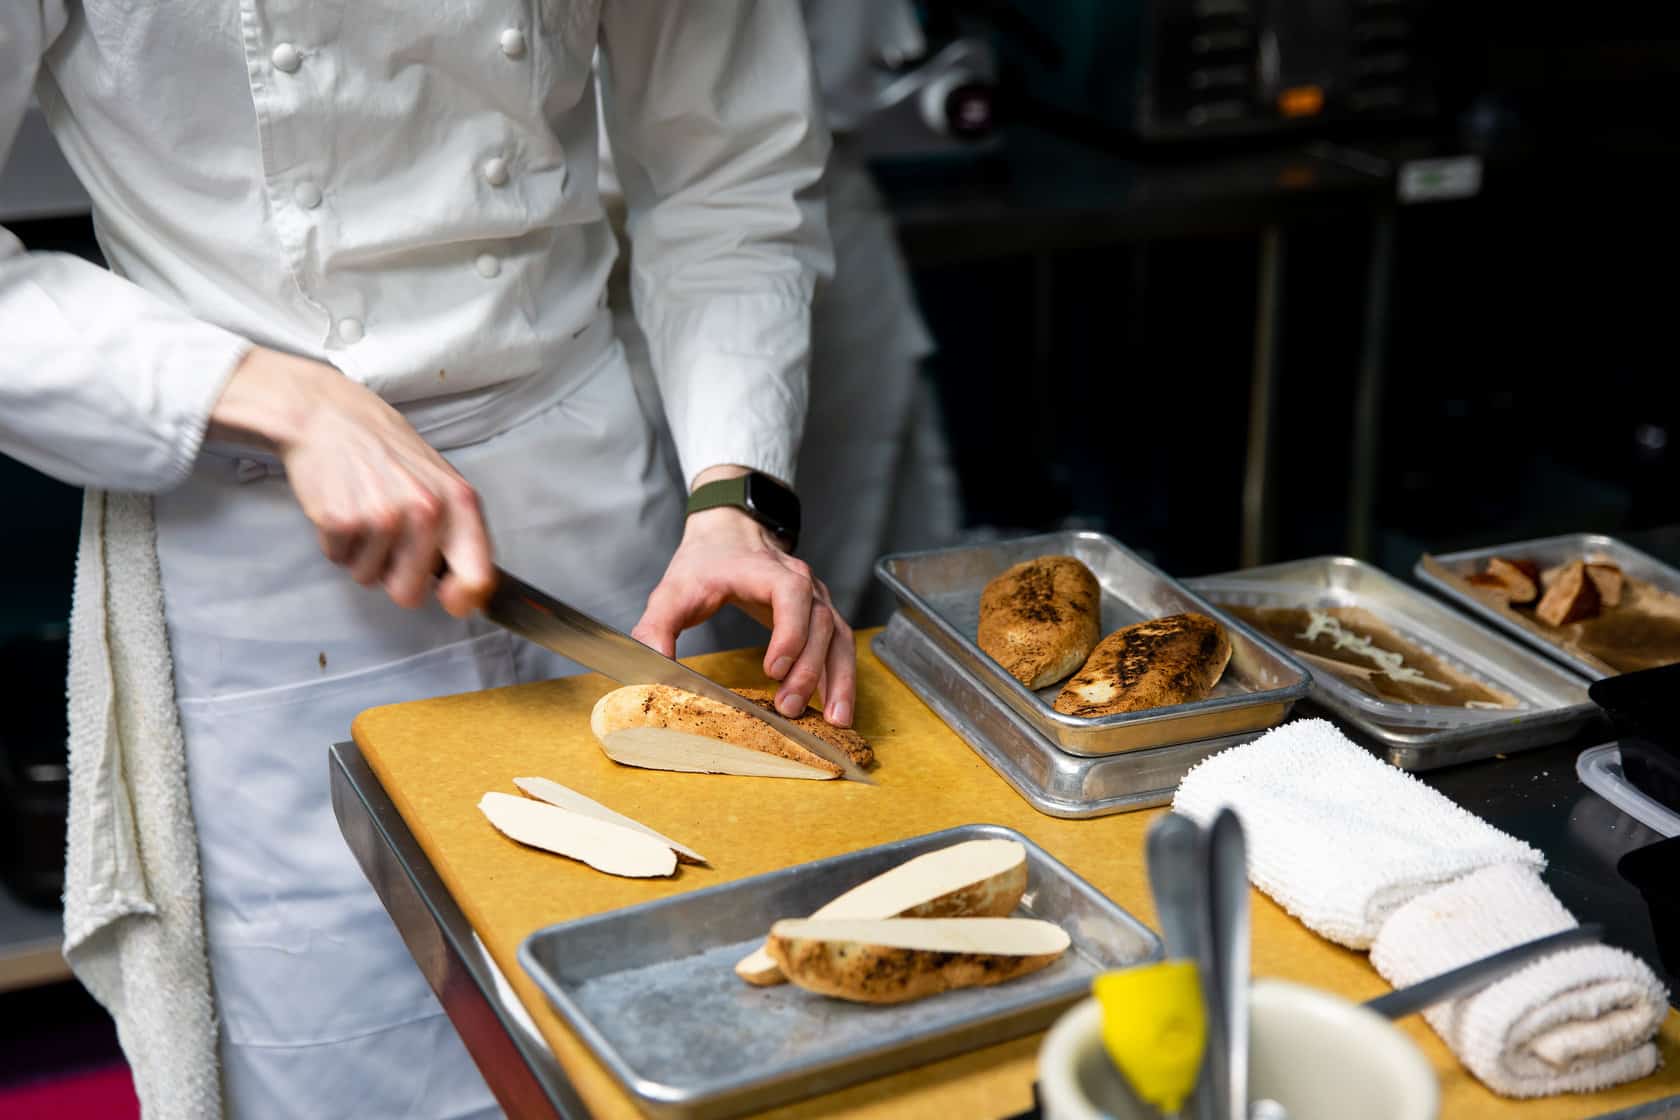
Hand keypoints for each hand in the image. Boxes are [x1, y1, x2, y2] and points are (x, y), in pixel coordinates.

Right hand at [208, 346, 495, 616]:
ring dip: (362, 553)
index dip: (463, 600)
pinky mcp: (340, 519)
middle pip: (409, 592)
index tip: (450, 600)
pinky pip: (338, 560)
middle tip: (387, 536)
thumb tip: (469, 591)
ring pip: (369, 578)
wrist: (331, 415)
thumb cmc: (388, 452)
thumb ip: (457, 532)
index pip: (477, 577)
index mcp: (460, 503)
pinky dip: (336, 541)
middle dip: (393, 576)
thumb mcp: (441, 483)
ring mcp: (382, 516)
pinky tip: (342, 504)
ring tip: (363, 509)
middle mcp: (427, 511)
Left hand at [632, 481, 855, 727]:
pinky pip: (841, 645)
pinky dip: (841, 676)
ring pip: (839, 636)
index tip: (774, 668)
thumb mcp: (671, 592)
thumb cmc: (703, 563)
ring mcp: (816, 598)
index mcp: (764, 570)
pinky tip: (835, 708)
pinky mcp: (820, 615)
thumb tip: (651, 669)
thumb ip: (656, 629)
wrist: (727, 533)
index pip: (792, 593)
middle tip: (787, 708)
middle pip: (820, 622)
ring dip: (838, 679)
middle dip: (808, 669)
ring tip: (833, 719)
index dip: (790, 630)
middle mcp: (801, 581)